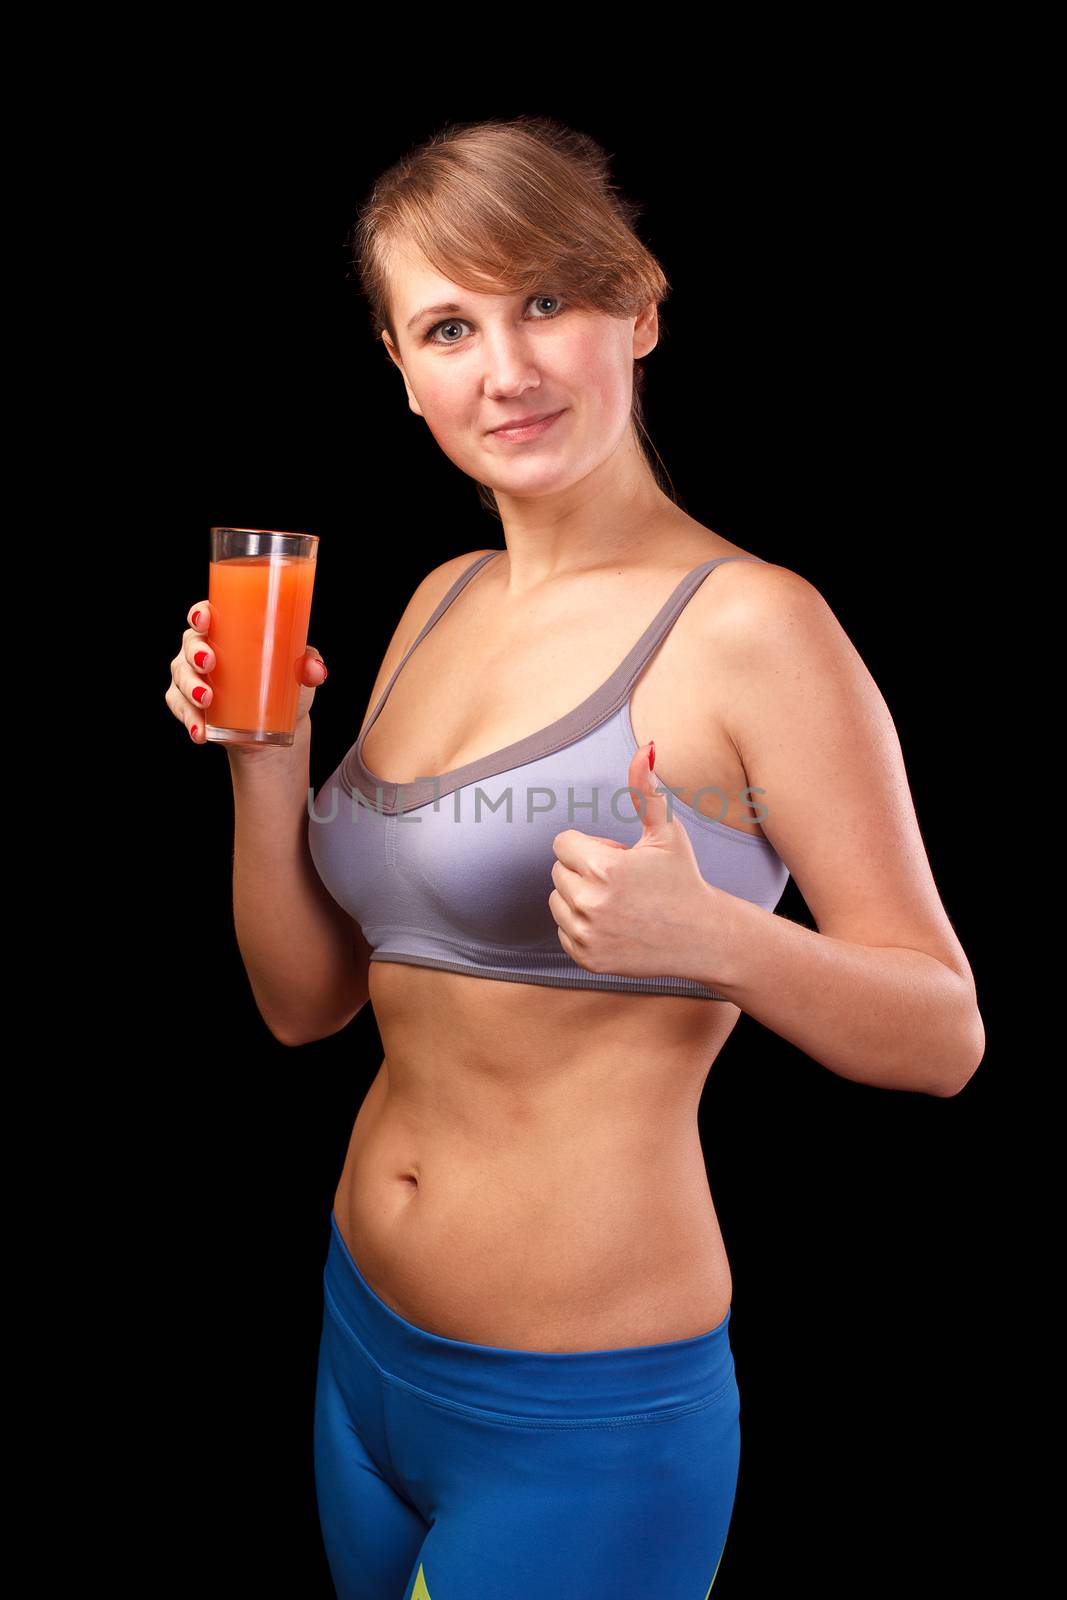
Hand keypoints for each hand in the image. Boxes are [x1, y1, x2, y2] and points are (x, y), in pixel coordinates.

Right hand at [165, 600, 328, 744]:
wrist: (277, 725)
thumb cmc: (283, 683)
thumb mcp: (298, 672)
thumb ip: (308, 665)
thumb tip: (315, 669)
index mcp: (227, 631)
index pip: (205, 614)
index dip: (199, 614)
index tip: (204, 621)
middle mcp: (204, 650)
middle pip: (190, 643)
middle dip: (195, 653)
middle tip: (210, 663)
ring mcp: (192, 678)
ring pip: (181, 676)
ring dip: (191, 688)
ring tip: (207, 700)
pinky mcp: (189, 706)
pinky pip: (180, 709)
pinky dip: (190, 720)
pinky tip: (202, 731)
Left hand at [549, 741, 724, 983]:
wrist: (702, 937)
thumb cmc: (683, 878)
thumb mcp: (667, 832)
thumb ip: (647, 791)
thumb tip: (646, 748)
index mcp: (605, 868)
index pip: (563, 844)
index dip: (591, 847)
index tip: (618, 856)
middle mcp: (591, 903)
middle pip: (559, 871)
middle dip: (585, 870)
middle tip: (624, 881)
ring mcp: (587, 934)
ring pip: (557, 901)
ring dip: (580, 897)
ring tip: (618, 902)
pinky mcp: (587, 958)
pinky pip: (563, 930)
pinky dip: (582, 926)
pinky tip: (615, 925)